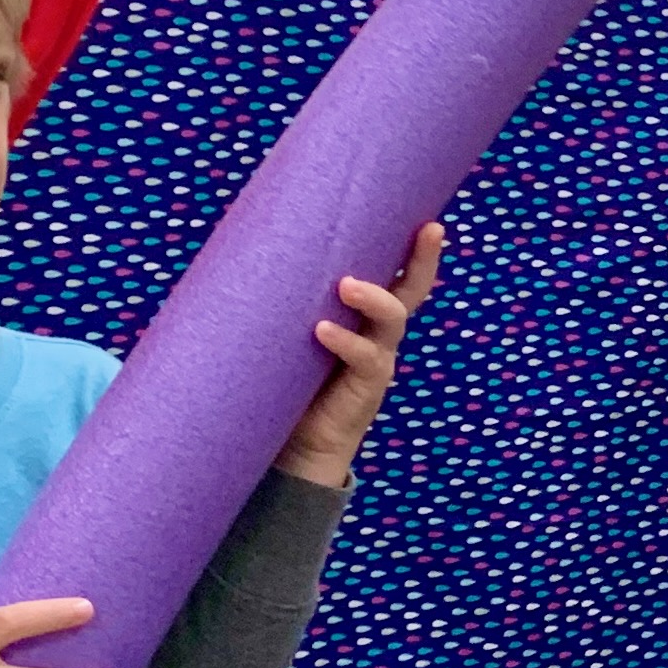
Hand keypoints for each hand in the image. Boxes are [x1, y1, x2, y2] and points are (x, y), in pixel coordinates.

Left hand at [277, 222, 444, 486]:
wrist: (293, 447)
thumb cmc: (285, 381)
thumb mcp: (287, 334)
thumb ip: (282, 305)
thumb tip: (238, 252)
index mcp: (363, 315)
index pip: (396, 274)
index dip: (417, 249)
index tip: (428, 219)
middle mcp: (378, 333)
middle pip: (414, 290)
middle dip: (424, 259)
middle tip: (428, 230)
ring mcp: (376, 359)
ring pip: (393, 319)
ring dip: (374, 298)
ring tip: (346, 285)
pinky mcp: (366, 388)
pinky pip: (365, 358)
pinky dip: (345, 341)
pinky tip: (321, 331)